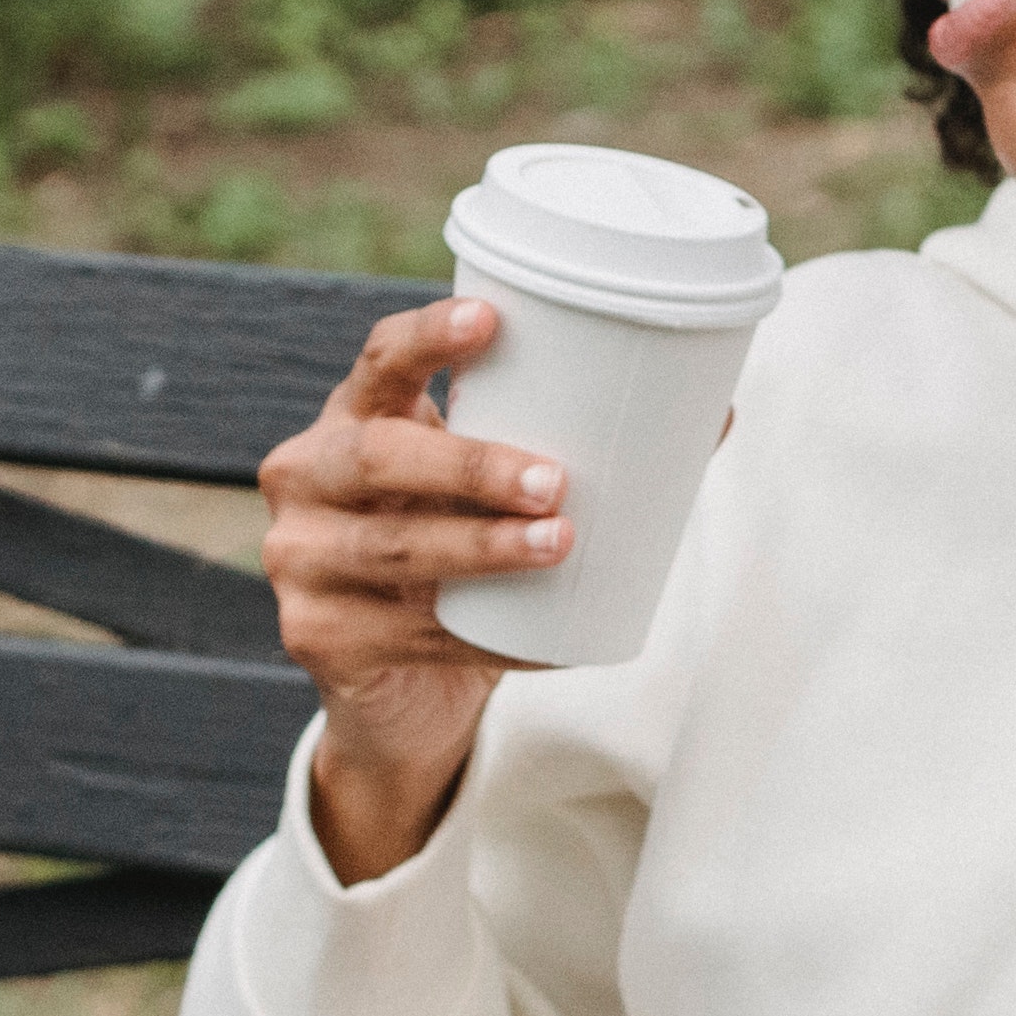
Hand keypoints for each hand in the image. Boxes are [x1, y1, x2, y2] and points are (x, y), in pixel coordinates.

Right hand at [255, 294, 560, 881]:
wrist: (403, 696)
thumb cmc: (461, 565)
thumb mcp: (492, 501)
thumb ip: (569, 453)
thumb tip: (715, 414)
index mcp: (353, 421)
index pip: (379, 361)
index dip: (428, 337)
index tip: (490, 319)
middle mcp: (307, 478)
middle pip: (377, 455)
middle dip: (469, 463)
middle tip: (557, 481)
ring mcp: (300, 560)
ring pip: (393, 548)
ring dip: (483, 548)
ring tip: (559, 545)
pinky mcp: (315, 638)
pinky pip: (412, 635)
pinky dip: (486, 643)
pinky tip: (545, 646)